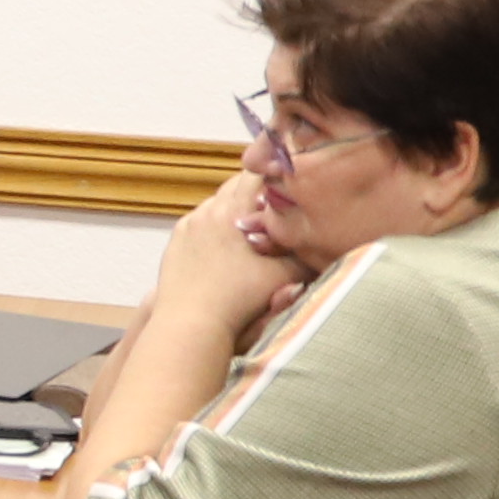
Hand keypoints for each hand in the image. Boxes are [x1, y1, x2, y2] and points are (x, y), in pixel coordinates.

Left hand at [147, 166, 308, 354]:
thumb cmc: (238, 300)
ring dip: (232, 212)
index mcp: (230, 210)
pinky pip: (198, 225)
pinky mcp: (175, 244)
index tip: (287, 187)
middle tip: (273, 210)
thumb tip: (322, 242)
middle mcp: (205, 212)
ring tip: (250, 232)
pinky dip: (213, 229)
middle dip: (254, 196)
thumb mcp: (284, 276)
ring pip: (214, 206)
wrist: (191, 322)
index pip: (255, 175)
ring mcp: (187, 227)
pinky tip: (225, 249)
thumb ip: (305, 255)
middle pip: (233, 188)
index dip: (274, 178)